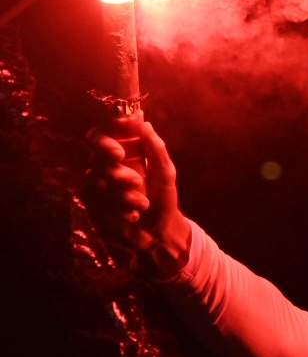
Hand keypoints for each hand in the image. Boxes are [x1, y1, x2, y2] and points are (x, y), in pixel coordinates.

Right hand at [85, 116, 191, 277]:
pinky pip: (95, 202)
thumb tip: (145, 124)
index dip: (103, 141)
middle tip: (135, 182)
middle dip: (116, 173)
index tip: (119, 153)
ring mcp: (97, 187)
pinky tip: (132, 215)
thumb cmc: (164, 199)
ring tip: (142, 204)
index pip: (100, 138)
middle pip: (96, 159)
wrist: (158, 232)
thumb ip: (156, 150)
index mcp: (123, 154)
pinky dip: (117, 209)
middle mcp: (106, 168)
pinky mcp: (92, 206)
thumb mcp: (166, 174)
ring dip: (123, 196)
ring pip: (98, 183)